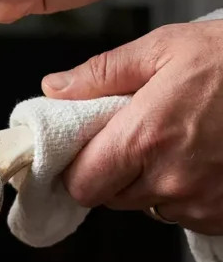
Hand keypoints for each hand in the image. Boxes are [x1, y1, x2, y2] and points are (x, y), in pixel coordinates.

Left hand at [43, 21, 222, 233]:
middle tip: (137, 136)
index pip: (81, 184)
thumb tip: (55, 89)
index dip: (78, 168)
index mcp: (145, 138)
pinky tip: (208, 158)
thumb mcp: (166, 47)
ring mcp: (205, 203)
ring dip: (154, 182)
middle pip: (111, 198)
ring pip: (151, 206)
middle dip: (114, 171)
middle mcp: (172, 180)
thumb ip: (102, 73)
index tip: (85, 148)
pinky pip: (190, 214)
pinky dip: (190, 192)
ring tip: (182, 141)